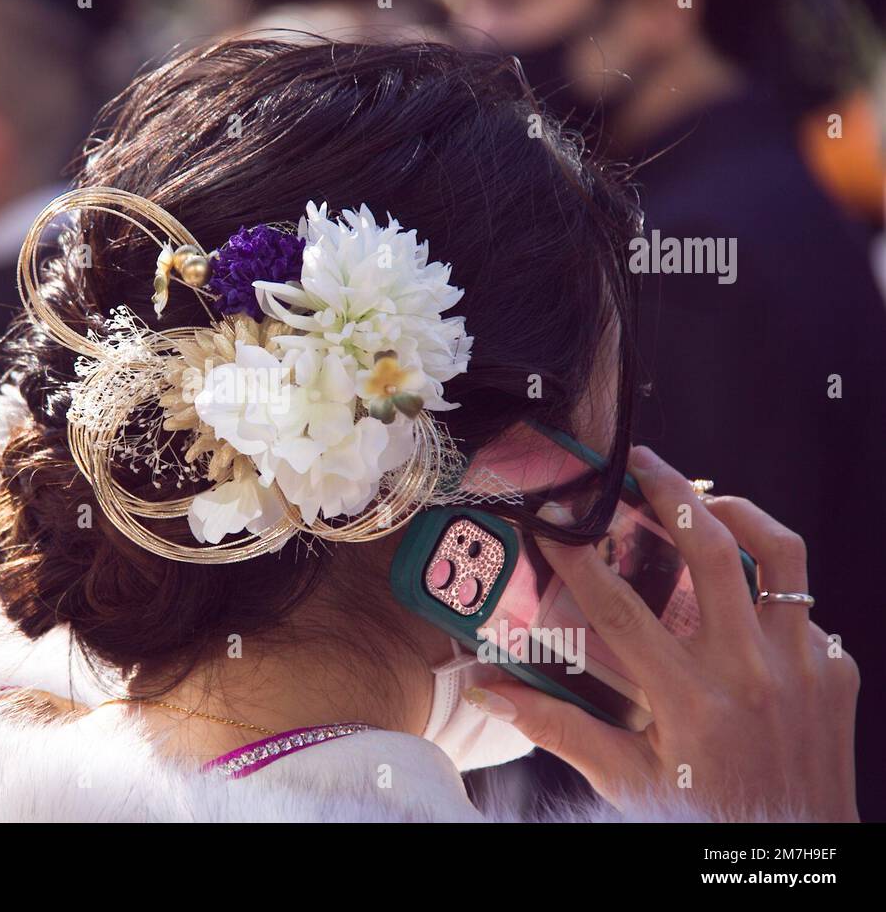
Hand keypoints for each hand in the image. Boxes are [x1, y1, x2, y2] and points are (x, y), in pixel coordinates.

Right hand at [472, 445, 859, 820]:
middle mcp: (751, 673)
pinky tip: (744, 602)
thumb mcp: (624, 778)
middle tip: (639, 465)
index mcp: (691, 700)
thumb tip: (490, 690)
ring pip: (782, 558)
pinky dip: (772, 594)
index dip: (580, 556)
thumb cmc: (706, 820)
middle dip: (670, 493)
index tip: (554, 519)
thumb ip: (557, 727)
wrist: (793, 862)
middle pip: (711, 550)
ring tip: (708, 501)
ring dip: (741, 515)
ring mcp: (803, 668)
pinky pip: (808, 610)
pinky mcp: (837, 674)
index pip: (621, 608)